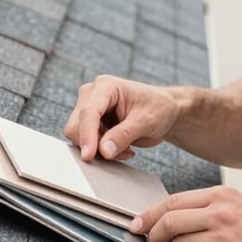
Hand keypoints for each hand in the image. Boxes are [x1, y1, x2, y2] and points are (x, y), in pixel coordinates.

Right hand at [64, 75, 181, 160]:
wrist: (164, 111)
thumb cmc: (158, 108)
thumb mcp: (145, 121)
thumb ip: (123, 135)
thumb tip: (103, 151)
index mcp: (106, 86)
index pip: (89, 112)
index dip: (87, 135)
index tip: (89, 156)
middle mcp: (92, 95)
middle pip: (76, 126)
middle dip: (96, 145)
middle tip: (123, 152)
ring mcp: (89, 109)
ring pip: (79, 138)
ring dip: (101, 150)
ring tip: (127, 149)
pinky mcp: (91, 123)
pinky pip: (87, 143)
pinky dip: (103, 151)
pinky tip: (123, 148)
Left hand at [132, 186, 241, 241]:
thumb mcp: (238, 205)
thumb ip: (207, 209)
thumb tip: (170, 218)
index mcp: (221, 196)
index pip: (172, 202)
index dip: (148, 215)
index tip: (137, 226)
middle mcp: (221, 213)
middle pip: (169, 223)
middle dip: (153, 238)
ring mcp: (225, 238)